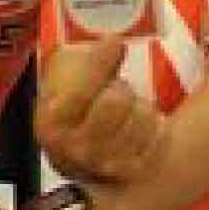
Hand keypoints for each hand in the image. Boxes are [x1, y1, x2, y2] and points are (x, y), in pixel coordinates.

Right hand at [36, 37, 166, 183]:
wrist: (89, 157)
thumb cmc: (80, 113)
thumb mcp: (65, 88)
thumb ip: (81, 64)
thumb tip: (112, 38)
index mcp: (50, 124)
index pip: (80, 90)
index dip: (99, 62)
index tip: (114, 40)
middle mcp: (73, 149)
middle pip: (116, 101)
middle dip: (121, 88)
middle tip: (116, 90)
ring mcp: (103, 164)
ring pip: (141, 116)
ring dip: (140, 106)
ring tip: (128, 110)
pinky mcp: (132, 171)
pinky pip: (157, 135)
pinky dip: (156, 124)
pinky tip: (144, 126)